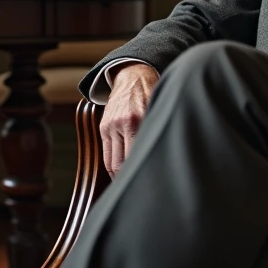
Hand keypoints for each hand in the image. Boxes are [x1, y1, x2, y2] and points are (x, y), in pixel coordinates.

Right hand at [100, 63, 159, 177]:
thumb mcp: (159, 110)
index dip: (142, 174)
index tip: (150, 185)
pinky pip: (106, 154)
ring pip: (112, 162)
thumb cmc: (153, 95)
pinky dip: (113, 167)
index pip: (136, 156)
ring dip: (120, 176)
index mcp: (138, 120)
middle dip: (130, 179)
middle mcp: (122, 123)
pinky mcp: (103, 127)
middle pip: (122, 163)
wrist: (134, 76)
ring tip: (131, 187)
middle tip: (142, 191)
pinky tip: (122, 175)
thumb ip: (158, 131)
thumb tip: (163, 160)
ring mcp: (110, 126)